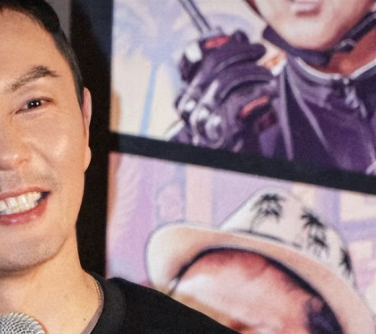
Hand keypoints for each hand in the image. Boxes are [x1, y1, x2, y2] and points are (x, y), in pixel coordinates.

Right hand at [173, 30, 276, 150]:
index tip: (239, 38)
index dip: (219, 45)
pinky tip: (268, 96)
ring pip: (224, 82)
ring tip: (268, 78)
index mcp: (188, 99)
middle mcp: (189, 111)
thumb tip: (236, 36)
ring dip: (253, 74)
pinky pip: (238, 102)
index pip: (194, 60)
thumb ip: (227, 72)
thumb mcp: (228, 101)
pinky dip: (258, 94)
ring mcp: (203, 125)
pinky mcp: (221, 136)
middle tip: (260, 52)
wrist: (244, 174)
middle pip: (211, 65)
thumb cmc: (239, 136)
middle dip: (241, 52)